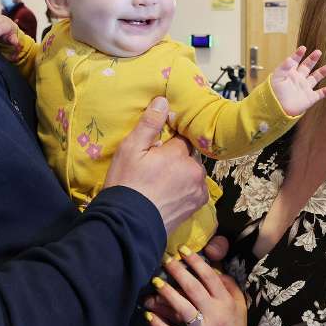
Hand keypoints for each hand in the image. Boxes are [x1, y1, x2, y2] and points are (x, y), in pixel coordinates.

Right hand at [104, 97, 208, 234]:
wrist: (129, 225)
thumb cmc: (127, 185)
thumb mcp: (130, 150)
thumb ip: (149, 124)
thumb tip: (163, 100)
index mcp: (179, 153)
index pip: (182, 135)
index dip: (169, 139)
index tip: (157, 146)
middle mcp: (194, 169)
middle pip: (189, 154)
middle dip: (176, 156)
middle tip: (155, 166)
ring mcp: (198, 189)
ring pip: (193, 171)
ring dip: (182, 172)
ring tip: (161, 181)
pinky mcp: (197, 205)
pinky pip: (195, 187)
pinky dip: (185, 187)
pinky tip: (169, 192)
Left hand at [146, 235, 229, 325]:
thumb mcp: (239, 305)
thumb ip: (229, 285)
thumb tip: (214, 268)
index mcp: (226, 303)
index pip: (209, 277)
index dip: (195, 261)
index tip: (182, 250)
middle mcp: (215, 315)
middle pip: (194, 289)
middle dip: (178, 272)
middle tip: (165, 260)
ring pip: (183, 309)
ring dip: (167, 294)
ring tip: (155, 282)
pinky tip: (148, 316)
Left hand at [270, 46, 325, 115]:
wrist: (276, 109)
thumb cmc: (273, 94)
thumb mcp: (277, 78)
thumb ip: (284, 67)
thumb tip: (290, 58)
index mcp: (289, 73)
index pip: (295, 61)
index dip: (298, 54)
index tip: (303, 48)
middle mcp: (298, 79)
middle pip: (307, 67)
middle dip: (312, 59)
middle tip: (318, 52)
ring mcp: (304, 88)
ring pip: (315, 78)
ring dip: (322, 72)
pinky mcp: (309, 98)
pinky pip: (319, 94)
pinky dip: (325, 92)